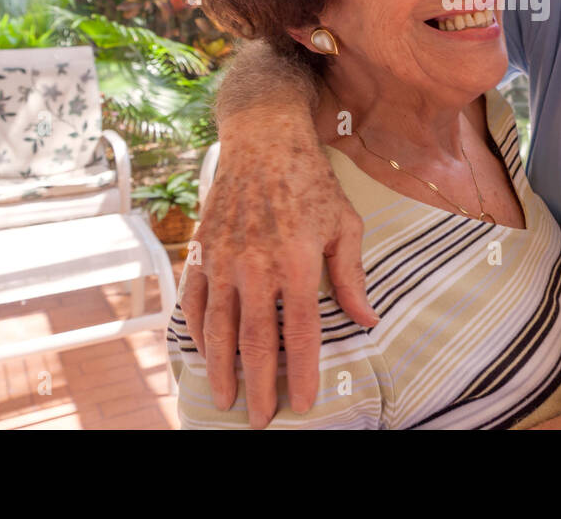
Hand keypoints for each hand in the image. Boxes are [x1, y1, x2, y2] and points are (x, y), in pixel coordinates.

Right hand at [178, 107, 377, 427]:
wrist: (263, 140)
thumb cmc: (311, 182)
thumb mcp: (344, 224)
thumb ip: (350, 276)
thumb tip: (367, 320)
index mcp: (296, 261)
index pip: (298, 332)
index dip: (300, 372)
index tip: (303, 402)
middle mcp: (255, 265)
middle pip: (253, 341)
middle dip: (258, 386)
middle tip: (262, 419)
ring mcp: (223, 259)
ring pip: (217, 328)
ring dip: (221, 369)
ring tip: (226, 399)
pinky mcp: (201, 251)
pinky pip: (193, 301)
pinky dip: (194, 332)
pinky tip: (201, 355)